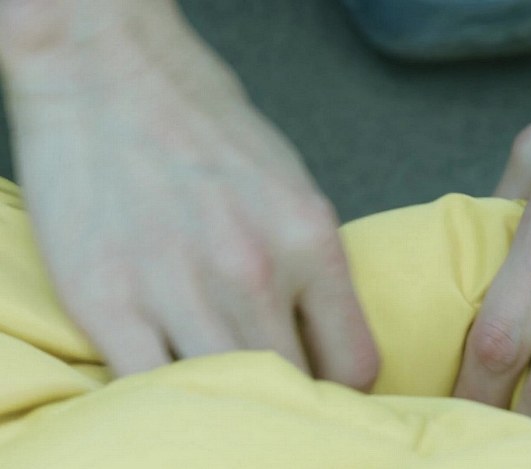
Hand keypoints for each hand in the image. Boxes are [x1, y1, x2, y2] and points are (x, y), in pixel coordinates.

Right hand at [1, 0, 378, 384]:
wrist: (110, 73)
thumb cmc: (206, 126)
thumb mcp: (292, 188)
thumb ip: (312, 269)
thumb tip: (318, 336)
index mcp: (310, 240)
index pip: (354, 364)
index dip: (339, 385)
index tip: (321, 383)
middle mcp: (254, 271)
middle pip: (294, 388)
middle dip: (287, 395)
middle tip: (269, 387)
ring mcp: (179, 290)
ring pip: (227, 400)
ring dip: (227, 402)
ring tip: (218, 384)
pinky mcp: (107, 302)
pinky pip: (147, 390)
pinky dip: (161, 395)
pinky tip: (165, 374)